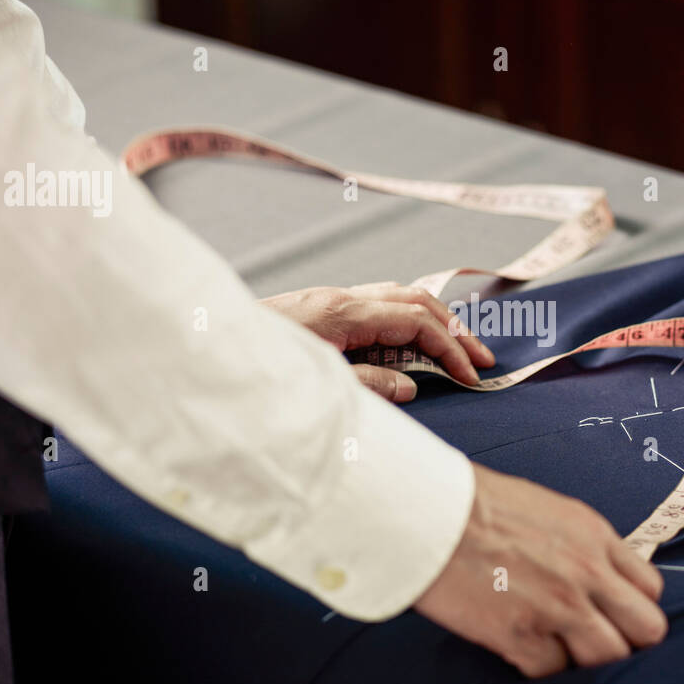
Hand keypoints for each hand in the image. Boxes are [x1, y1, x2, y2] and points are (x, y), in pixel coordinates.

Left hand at [262, 282, 493, 400]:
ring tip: (459, 347)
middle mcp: (340, 298)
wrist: (200, 349)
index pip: (416, 322)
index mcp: (343, 313)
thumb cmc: (254, 372)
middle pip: (416, 300)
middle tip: (483, 358)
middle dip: (455, 328)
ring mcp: (329, 300)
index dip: (451, 348)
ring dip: (434, 320)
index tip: (472, 375)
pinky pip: (377, 304)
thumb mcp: (316, 387)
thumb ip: (368, 385)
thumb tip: (411, 385)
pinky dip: (406, 318)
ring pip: (398, 297)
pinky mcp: (319, 309)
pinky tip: (412, 340)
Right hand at [414, 464, 667, 676]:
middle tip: (594, 641)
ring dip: (585, 661)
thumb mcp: (548, 510)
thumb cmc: (476, 505)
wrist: (429, 513)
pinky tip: (520, 650)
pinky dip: (538, 669)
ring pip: (608, 659)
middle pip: (646, 630)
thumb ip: (581, 545)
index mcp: (595, 537)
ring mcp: (558, 606)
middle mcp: (587, 573)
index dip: (632, 609)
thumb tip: (595, 576)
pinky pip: (553, 673)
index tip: (613, 616)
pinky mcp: (521, 634)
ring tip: (556, 649)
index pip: (650, 590)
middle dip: (625, 641)